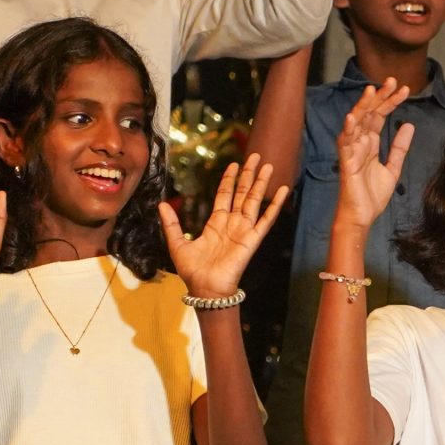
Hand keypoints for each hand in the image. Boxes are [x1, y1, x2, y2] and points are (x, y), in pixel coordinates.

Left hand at [162, 154, 290, 299]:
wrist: (205, 288)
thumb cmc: (193, 271)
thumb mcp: (177, 243)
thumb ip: (172, 224)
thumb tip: (162, 205)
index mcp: (216, 223)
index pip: (225, 195)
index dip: (229, 180)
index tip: (234, 165)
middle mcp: (232, 223)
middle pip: (243, 193)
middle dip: (249, 174)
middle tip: (256, 156)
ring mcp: (244, 230)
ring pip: (254, 201)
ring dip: (261, 183)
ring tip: (268, 166)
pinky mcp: (252, 239)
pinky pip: (266, 219)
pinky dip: (275, 204)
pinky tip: (282, 190)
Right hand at [334, 80, 412, 231]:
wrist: (362, 216)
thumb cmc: (372, 195)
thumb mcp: (393, 168)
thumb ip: (399, 148)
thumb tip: (409, 125)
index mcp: (370, 143)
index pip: (380, 116)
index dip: (391, 102)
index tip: (405, 89)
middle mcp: (360, 143)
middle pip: (369, 114)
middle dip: (380, 97)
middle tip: (392, 81)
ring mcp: (352, 151)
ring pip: (356, 123)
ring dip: (363, 106)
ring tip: (372, 90)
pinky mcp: (346, 162)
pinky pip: (345, 143)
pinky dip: (347, 130)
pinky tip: (351, 117)